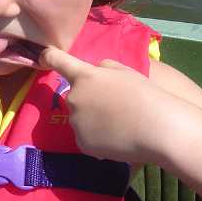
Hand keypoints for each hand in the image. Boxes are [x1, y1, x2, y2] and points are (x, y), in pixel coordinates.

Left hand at [40, 46, 159, 163]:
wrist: (158, 129)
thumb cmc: (145, 95)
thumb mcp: (125, 71)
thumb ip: (104, 68)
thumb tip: (95, 72)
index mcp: (84, 76)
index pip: (58, 60)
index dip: (49, 56)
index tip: (44, 57)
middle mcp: (73, 98)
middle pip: (74, 96)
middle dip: (88, 99)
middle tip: (113, 106)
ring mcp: (76, 122)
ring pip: (80, 118)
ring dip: (93, 120)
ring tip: (119, 125)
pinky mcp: (82, 144)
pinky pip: (86, 138)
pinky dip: (97, 139)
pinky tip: (117, 138)